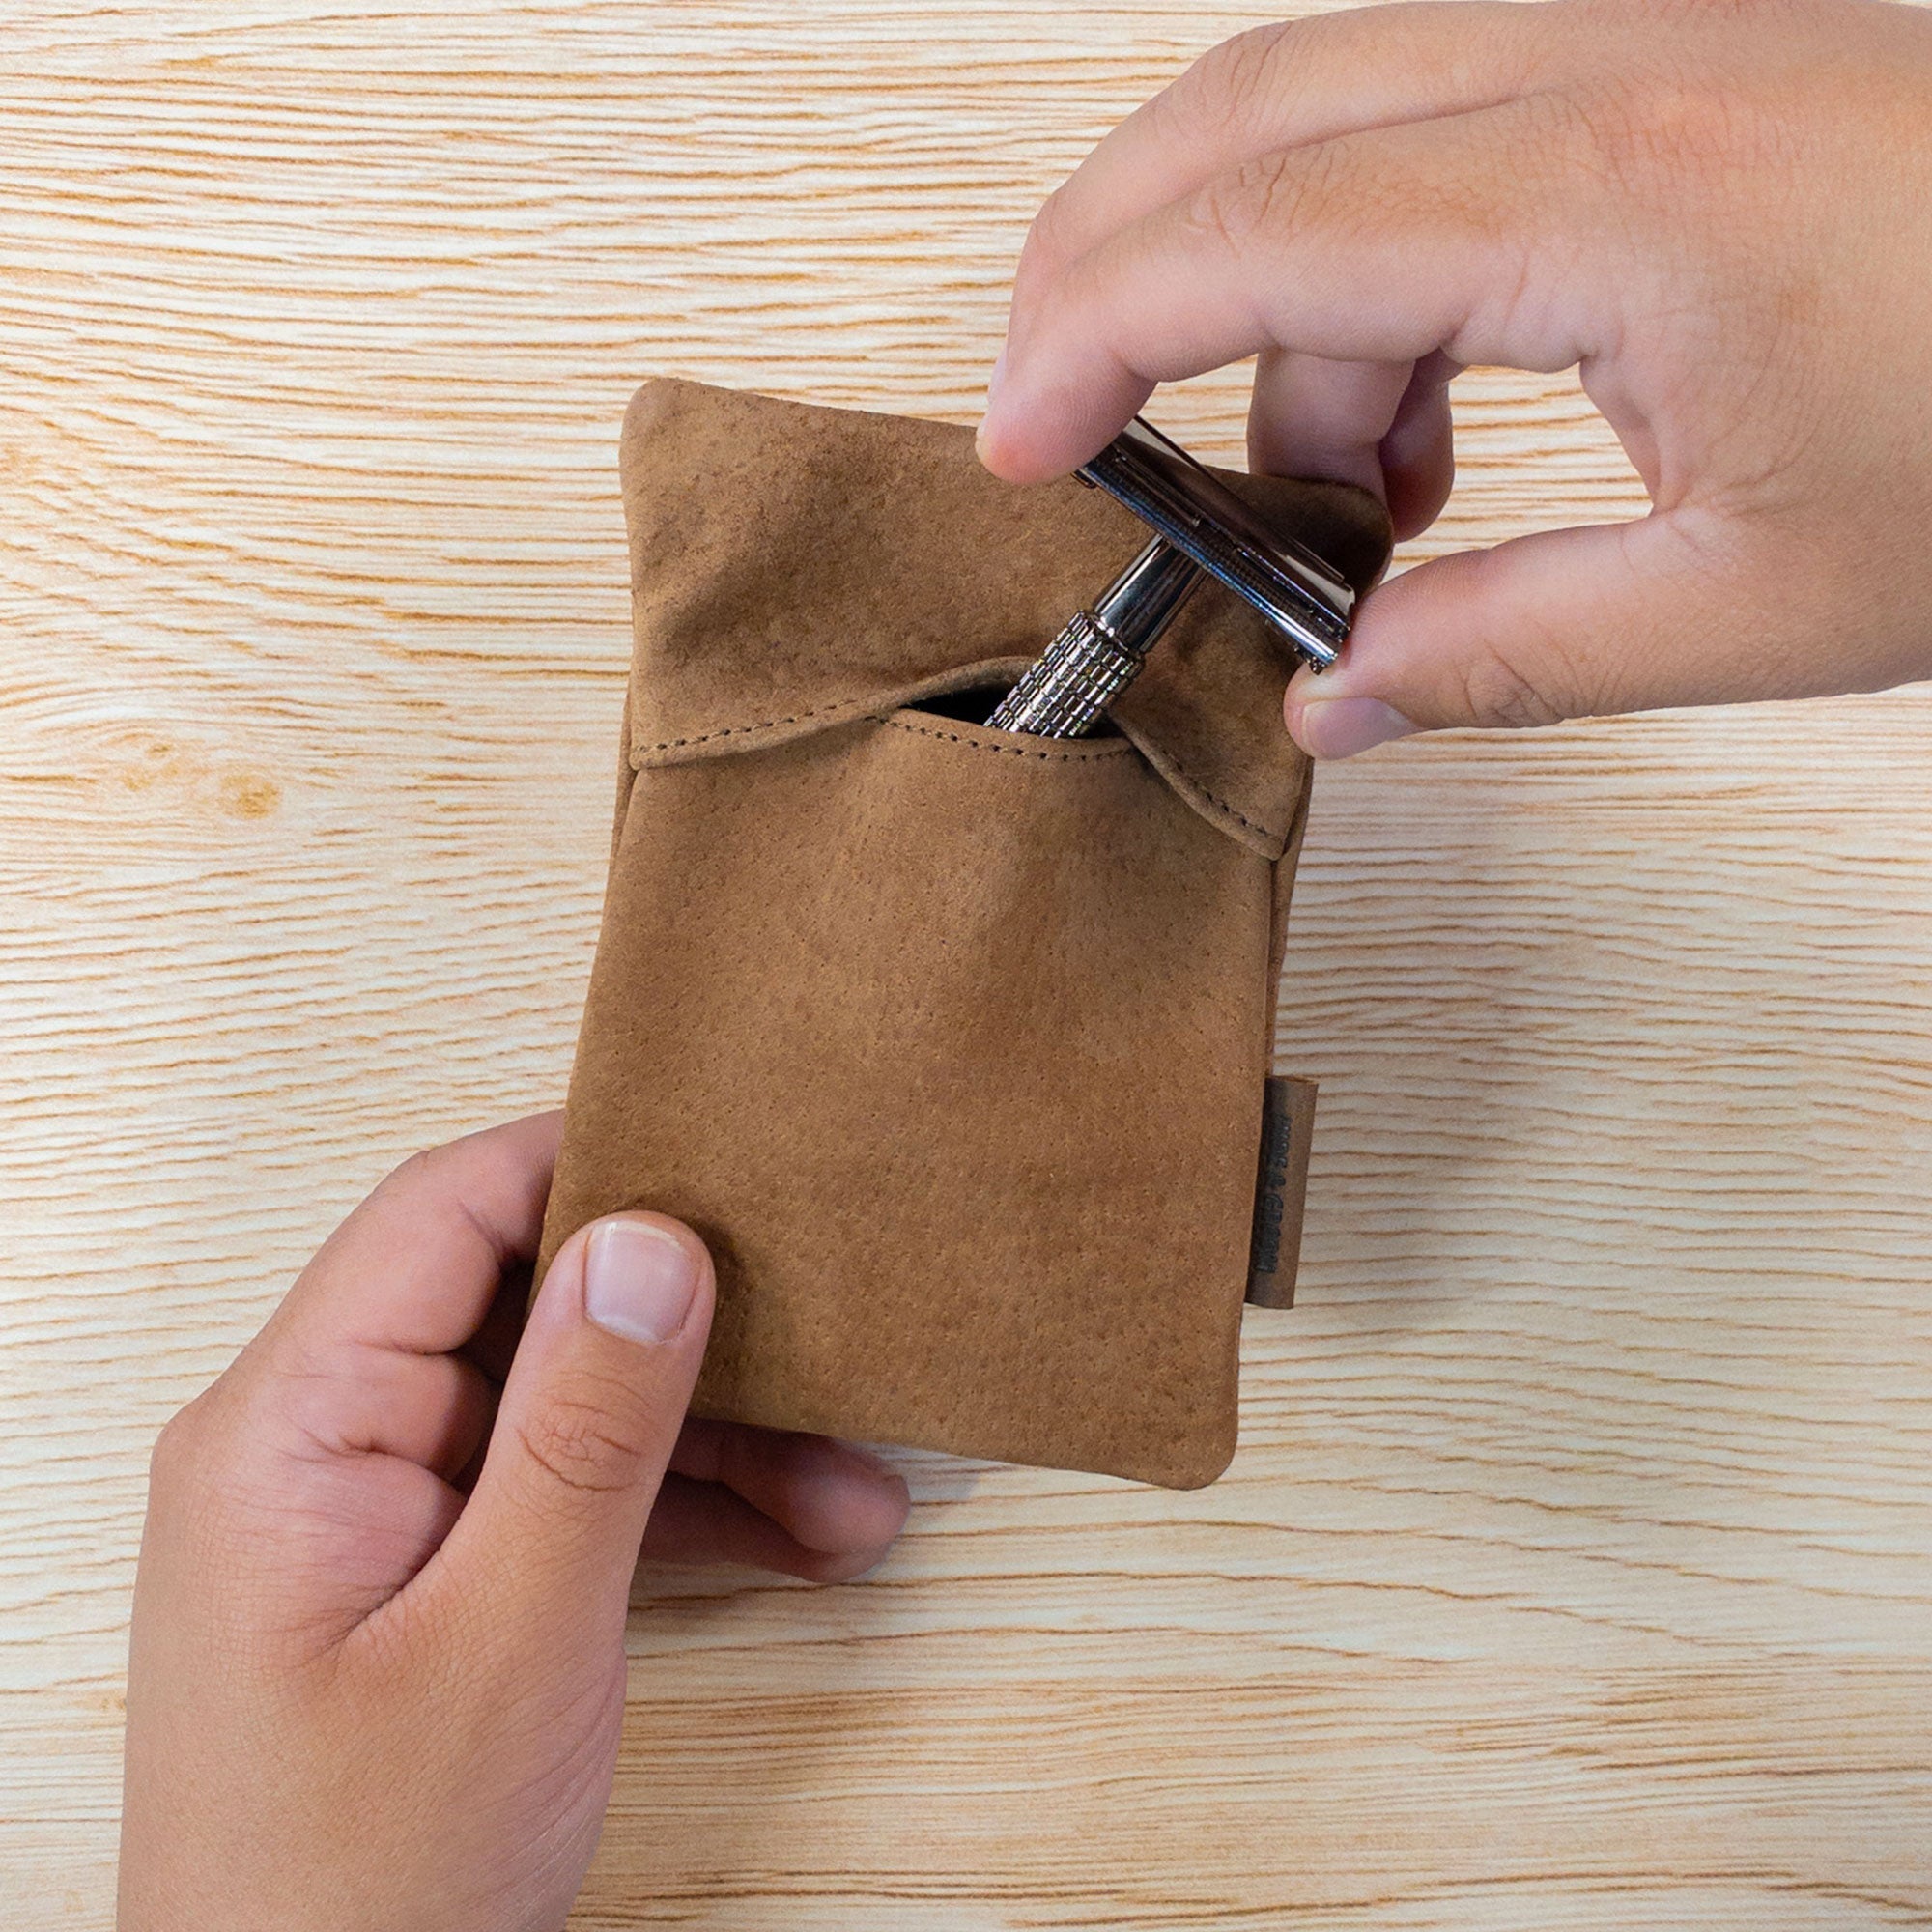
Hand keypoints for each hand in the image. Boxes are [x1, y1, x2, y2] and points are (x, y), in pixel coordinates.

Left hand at [117, 1112, 909, 1931]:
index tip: (726, 1152)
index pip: (444, 1212)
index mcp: (292, 1424)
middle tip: (823, 1334)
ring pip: (565, 1404)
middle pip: (524, 1305)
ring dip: (712, 1438)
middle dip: (688, 1332)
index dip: (586, 1160)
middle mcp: (324, 1441)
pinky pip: (565, 1490)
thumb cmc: (365, 1884)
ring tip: (852, 1486)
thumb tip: (652, 1240)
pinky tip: (797, 1534)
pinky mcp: (432, 1567)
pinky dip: (676, 1508)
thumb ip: (584, 1429)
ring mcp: (380, 1507)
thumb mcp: (508, 1640)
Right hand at [977, 0, 1931, 756]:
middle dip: (1111, 260)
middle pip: (1244, 102)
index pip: (1246, 228)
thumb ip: (1513, 652)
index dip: (1091, 337)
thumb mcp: (1774, 598)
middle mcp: (1608, 61)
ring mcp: (1645, 37)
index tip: (1020, 441)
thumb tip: (1346, 700)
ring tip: (1353, 501)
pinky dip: (1381, 278)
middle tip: (1071, 412)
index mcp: (1615, 190)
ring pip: (1335, 118)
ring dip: (1272, 304)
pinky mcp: (1681, 65)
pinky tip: (1444, 423)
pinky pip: (1442, 133)